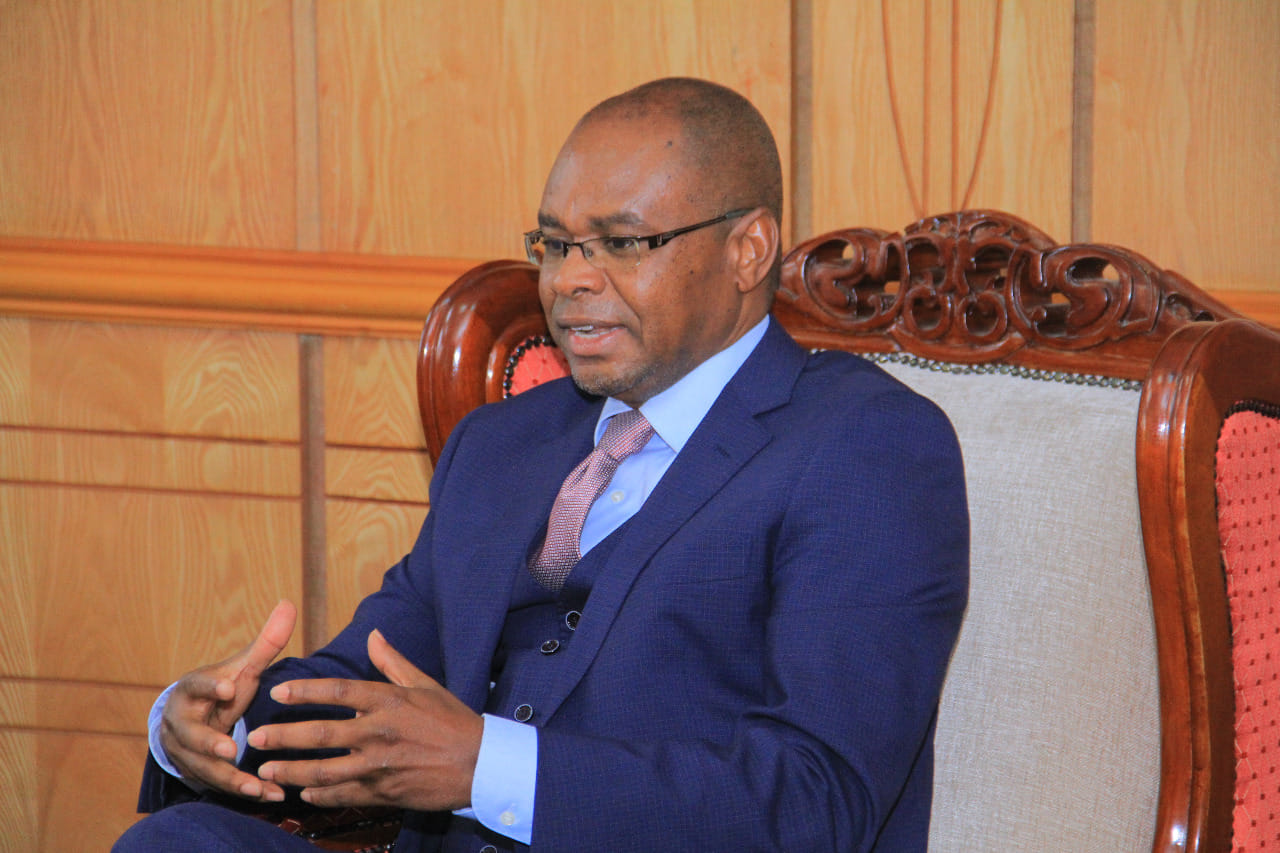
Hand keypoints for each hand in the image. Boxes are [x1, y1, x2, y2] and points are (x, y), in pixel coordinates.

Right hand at [158, 599, 296, 801]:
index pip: (196, 684)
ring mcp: (185, 752)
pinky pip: (218, 785)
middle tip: (231, 749)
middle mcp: (181, 723)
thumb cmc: (222, 690)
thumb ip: (266, 643)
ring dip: (229, 777)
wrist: (193, 721)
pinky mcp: (197, 773)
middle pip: (191, 735)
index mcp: (191, 690)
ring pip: (203, 767)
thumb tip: (289, 603)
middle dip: (209, 743)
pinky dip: (243, 791)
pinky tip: (270, 796)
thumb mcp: (242, 668)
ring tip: (255, 786)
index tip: (228, 688)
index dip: (210, 686)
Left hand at [248, 629, 482, 811]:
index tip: (278, 692)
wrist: (481, 764)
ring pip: (324, 770)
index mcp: (388, 701)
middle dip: (283, 736)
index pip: (337, 691)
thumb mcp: (426, 685)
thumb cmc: (454, 721)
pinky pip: (343, 795)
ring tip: (266, 771)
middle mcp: (379, 732)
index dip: (304, 691)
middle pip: (320, 733)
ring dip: (291, 771)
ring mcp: (379, 765)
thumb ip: (393, 662)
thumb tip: (373, 636)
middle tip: (255, 737)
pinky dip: (320, 795)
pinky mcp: (384, 792)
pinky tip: (303, 794)